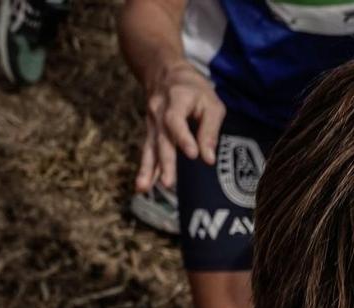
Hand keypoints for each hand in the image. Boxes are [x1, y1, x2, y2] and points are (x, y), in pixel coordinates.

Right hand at [137, 60, 224, 193]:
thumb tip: (209, 160)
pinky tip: (142, 186)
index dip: (183, 138)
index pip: (176, 120)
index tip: (193, 155)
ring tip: (144, 188)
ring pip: (150, 147)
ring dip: (148, 170)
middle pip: (161, 139)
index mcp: (176, 100)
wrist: (165, 72)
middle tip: (169, 183)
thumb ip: (210, 130)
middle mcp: (158, 112)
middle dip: (165, 162)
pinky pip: (148, 151)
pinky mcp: (150, 132)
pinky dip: (146, 168)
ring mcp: (152, 123)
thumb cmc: (194, 89)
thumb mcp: (211, 102)